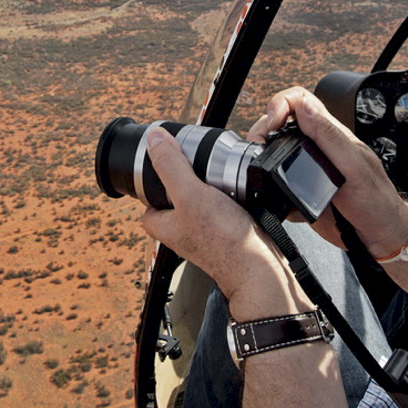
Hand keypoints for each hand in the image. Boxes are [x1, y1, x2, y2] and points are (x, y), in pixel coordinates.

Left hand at [138, 128, 302, 320]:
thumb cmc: (222, 240)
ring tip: (223, 179)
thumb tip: (154, 139)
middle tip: (201, 166)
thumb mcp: (189, 194)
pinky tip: (240, 192)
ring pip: (202, 198)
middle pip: (177, 192)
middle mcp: (181, 230)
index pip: (148, 195)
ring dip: (213, 185)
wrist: (258, 267)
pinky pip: (223, 206)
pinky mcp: (225, 232)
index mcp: (162, 225)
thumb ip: (170, 166)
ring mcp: (204, 232)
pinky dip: (231, 196)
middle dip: (190, 176)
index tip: (169, 159)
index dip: (156, 175)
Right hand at [249, 87, 407, 258]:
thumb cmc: (376, 200)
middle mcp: (316, 147)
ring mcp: (307, 169)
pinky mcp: (300, 192)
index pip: (300, 100)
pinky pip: (276, 184)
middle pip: (280, 123)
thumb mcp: (354, 166)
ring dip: (262, 156)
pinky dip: (269, 188)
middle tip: (260, 146)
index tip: (274, 122)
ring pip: (275, 151)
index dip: (281, 103)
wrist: (378, 236)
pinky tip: (276, 197)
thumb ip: (329, 136)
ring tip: (261, 167)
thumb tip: (304, 108)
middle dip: (263, 128)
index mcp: (331, 133)